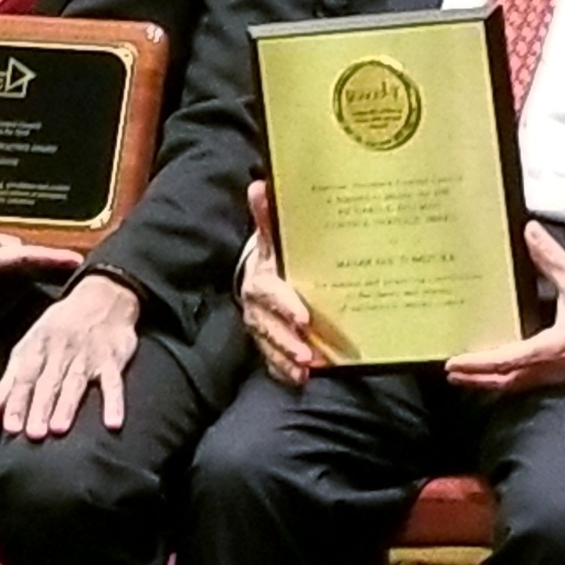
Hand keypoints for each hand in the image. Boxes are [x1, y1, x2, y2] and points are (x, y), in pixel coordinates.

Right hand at [0, 216, 82, 307]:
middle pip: (22, 278)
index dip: (52, 259)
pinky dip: (2, 286)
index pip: (23, 262)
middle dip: (40, 267)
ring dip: (20, 277)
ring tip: (22, 262)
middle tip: (61, 256)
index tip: (78, 259)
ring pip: (10, 289)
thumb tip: (15, 246)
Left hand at [0, 272, 141, 438]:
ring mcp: (88, 356)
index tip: (10, 427)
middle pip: (48, 383)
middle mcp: (61, 352)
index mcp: (37, 349)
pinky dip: (114, 402)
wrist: (102, 296)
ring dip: (67, 405)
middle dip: (40, 408)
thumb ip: (8, 385)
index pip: (23, 377)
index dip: (16, 402)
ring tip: (59, 429)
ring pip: (76, 382)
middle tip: (33, 434)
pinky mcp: (113, 360)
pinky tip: (112, 423)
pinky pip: (113, 383)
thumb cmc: (59, 328)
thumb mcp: (29, 347)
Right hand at [239, 179, 322, 385]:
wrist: (258, 273)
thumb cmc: (273, 254)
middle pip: (268, 328)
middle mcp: (256, 307)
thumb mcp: (271, 235)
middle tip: (309, 355)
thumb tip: (260, 185)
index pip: (269, 294)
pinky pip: (271, 361)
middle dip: (287, 343)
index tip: (304, 318)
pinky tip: (299, 379)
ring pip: (269, 347)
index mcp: (259, 280)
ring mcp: (260, 328)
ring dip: (287, 360)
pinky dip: (283, 372)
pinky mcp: (267, 343)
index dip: (284, 306)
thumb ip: (266, 214)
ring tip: (307, 370)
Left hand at [444, 223, 564, 394]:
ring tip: (469, 374)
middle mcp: (554, 367)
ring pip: (519, 384)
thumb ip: (552, 258)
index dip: (479, 364)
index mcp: (554, 348)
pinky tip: (503, 368)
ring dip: (492, 381)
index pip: (507, 361)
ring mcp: (562, 374)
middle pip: (507, 381)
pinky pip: (532, 381)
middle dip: (477, 379)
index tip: (455, 363)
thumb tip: (529, 231)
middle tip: (451, 373)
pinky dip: (511, 377)